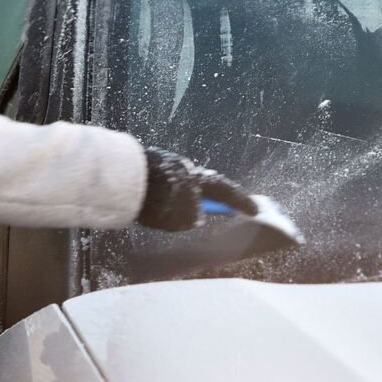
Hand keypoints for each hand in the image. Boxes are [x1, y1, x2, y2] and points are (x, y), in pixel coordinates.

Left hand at [138, 148, 256, 230]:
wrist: (127, 180)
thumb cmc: (157, 202)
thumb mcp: (178, 219)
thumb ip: (192, 217)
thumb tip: (197, 215)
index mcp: (200, 180)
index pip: (227, 192)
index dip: (241, 202)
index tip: (255, 210)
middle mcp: (188, 168)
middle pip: (208, 183)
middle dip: (215, 197)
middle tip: (224, 207)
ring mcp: (170, 163)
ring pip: (187, 182)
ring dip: (188, 196)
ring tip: (180, 211)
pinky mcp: (153, 164)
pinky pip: (169, 181)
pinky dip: (171, 193)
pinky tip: (162, 201)